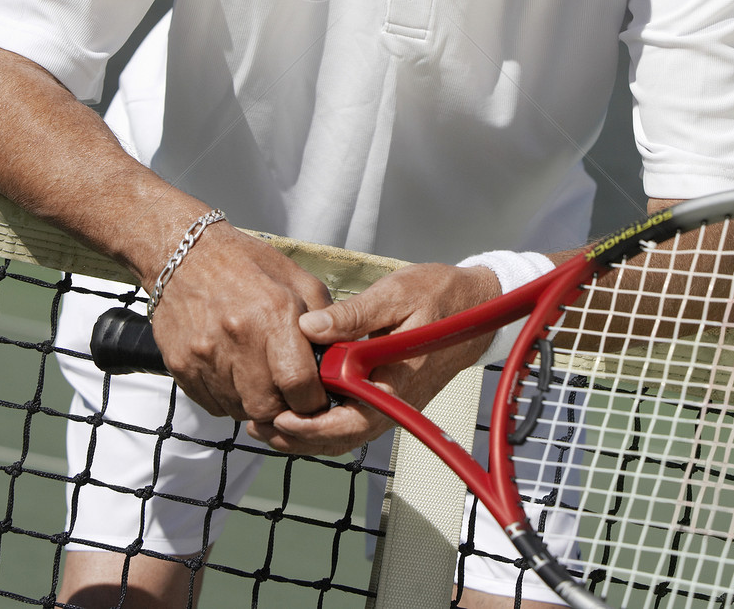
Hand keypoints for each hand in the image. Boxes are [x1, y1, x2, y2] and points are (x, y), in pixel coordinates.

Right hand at [150, 223, 332, 422]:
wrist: (185, 254)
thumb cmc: (245, 263)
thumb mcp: (296, 278)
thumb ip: (325, 318)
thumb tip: (340, 357)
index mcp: (272, 314)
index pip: (299, 384)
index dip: (313, 400)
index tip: (316, 397)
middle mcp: (237, 338)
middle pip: (268, 407)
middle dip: (284, 407)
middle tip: (288, 392)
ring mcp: (205, 355)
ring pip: (240, 411)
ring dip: (256, 403)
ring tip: (260, 376)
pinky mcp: (181, 366)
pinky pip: (213, 405)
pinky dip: (229, 398)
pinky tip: (234, 372)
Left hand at [246, 261, 499, 455]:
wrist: (477, 305)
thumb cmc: (440, 295)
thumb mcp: (395, 294)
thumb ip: (353, 314)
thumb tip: (307, 327)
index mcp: (397, 381)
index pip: (350, 422)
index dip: (311, 427)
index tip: (277, 417)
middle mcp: (395, 402)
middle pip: (342, 438)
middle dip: (298, 438)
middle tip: (257, 425)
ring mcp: (393, 404)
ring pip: (345, 435)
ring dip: (307, 435)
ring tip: (266, 423)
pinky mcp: (389, 397)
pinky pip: (353, 421)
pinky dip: (323, 423)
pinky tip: (297, 409)